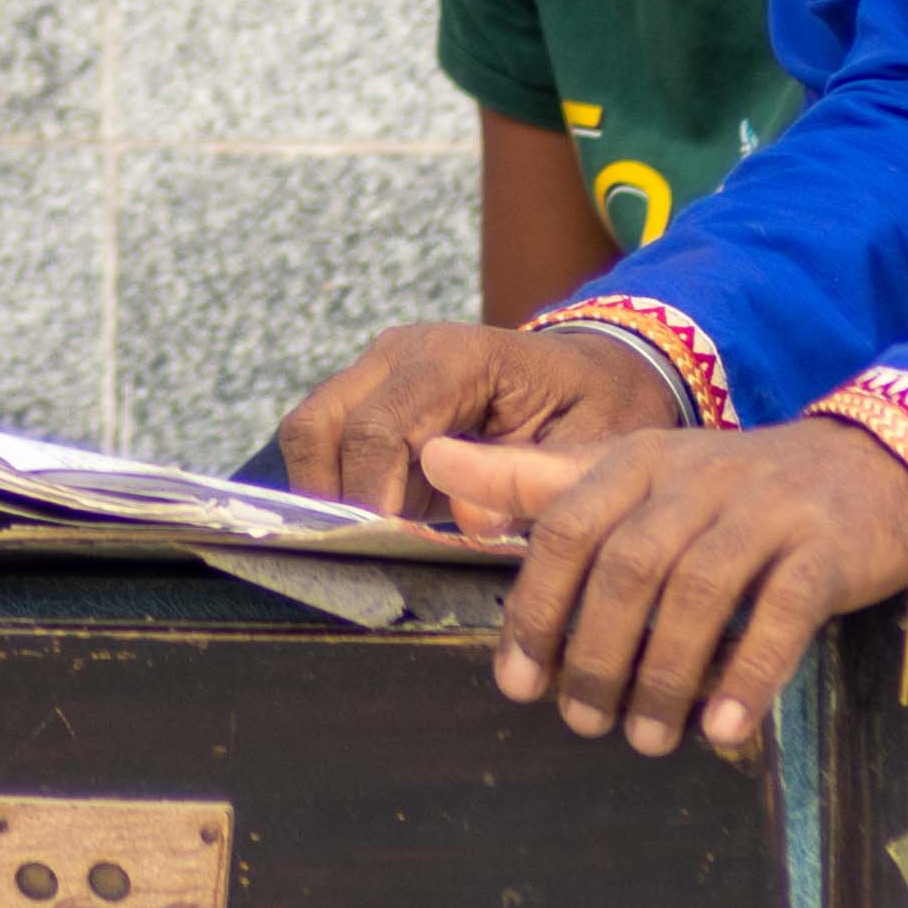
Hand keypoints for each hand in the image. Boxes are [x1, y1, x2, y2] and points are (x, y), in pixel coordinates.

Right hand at [273, 321, 679, 518]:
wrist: (595, 378)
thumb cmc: (599, 410)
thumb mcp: (592, 448)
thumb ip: (532, 482)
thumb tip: (465, 515)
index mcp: (456, 359)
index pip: (378, 429)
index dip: (370, 497)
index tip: (387, 549)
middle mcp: (402, 354)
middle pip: (321, 425)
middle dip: (333, 499)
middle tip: (369, 553)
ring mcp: (378, 372)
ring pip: (308, 432)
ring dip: (325, 494)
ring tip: (372, 541)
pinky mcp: (370, 400)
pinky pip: (323, 445)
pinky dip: (333, 489)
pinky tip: (378, 525)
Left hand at [483, 420, 907, 757]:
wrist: (869, 469)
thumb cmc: (729, 488)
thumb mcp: (630, 473)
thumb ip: (532, 478)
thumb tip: (431, 456)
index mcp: (636, 461)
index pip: (565, 531)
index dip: (535, 611)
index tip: (518, 684)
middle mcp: (696, 477)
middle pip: (627, 568)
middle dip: (595, 655)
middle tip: (583, 723)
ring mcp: (764, 509)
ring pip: (699, 593)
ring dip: (665, 677)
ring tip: (648, 740)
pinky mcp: (825, 546)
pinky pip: (782, 612)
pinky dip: (749, 672)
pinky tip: (725, 729)